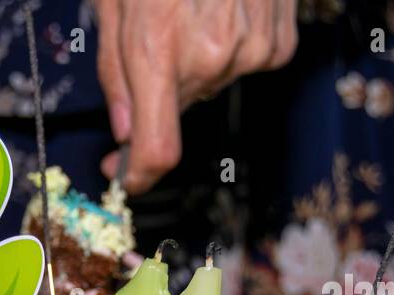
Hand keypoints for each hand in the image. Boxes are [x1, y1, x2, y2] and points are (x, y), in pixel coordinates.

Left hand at [95, 0, 297, 192]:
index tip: (125, 178)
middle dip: (158, 94)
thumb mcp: (114, 5)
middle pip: (177, 111)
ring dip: (194, 66)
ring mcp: (250, 51)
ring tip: (191, 14)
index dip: (137, 175)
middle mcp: (211, 59)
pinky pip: (244, 67)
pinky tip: (223, 13)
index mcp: (161, 51)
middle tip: (152, 46)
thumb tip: (122, 131)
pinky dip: (229, 50)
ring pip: (209, 87)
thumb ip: (116, 73)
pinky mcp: (278, 43)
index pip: (156, 150)